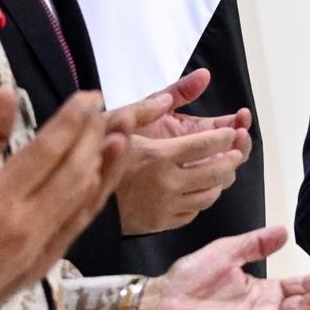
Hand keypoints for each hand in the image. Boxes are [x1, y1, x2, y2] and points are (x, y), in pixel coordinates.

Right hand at [0, 90, 119, 309]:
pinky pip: (80, 223)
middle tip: (99, 104)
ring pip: (85, 198)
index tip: (86, 96)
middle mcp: (26, 224)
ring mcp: (40, 246)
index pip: (46, 153)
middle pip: (75, 171)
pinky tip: (104, 177)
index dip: (71, 122)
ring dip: (105, 163)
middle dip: (92, 134)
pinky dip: (97, 195)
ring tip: (120, 133)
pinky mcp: (44, 262)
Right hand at [104, 72, 251, 233]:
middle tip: (235, 150)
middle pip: (217, 172)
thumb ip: (150, 104)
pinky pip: (194, 213)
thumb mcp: (117, 122)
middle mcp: (167, 183)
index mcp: (159, 156)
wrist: (74, 201)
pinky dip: (202, 200)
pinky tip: (200, 189)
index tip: (232, 131)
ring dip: (221, 181)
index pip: (208, 144)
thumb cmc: (95, 156)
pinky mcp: (161, 224)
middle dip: (232, 159)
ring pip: (210, 195)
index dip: (226, 136)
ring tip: (223, 169)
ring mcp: (166, 207)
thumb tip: (185, 86)